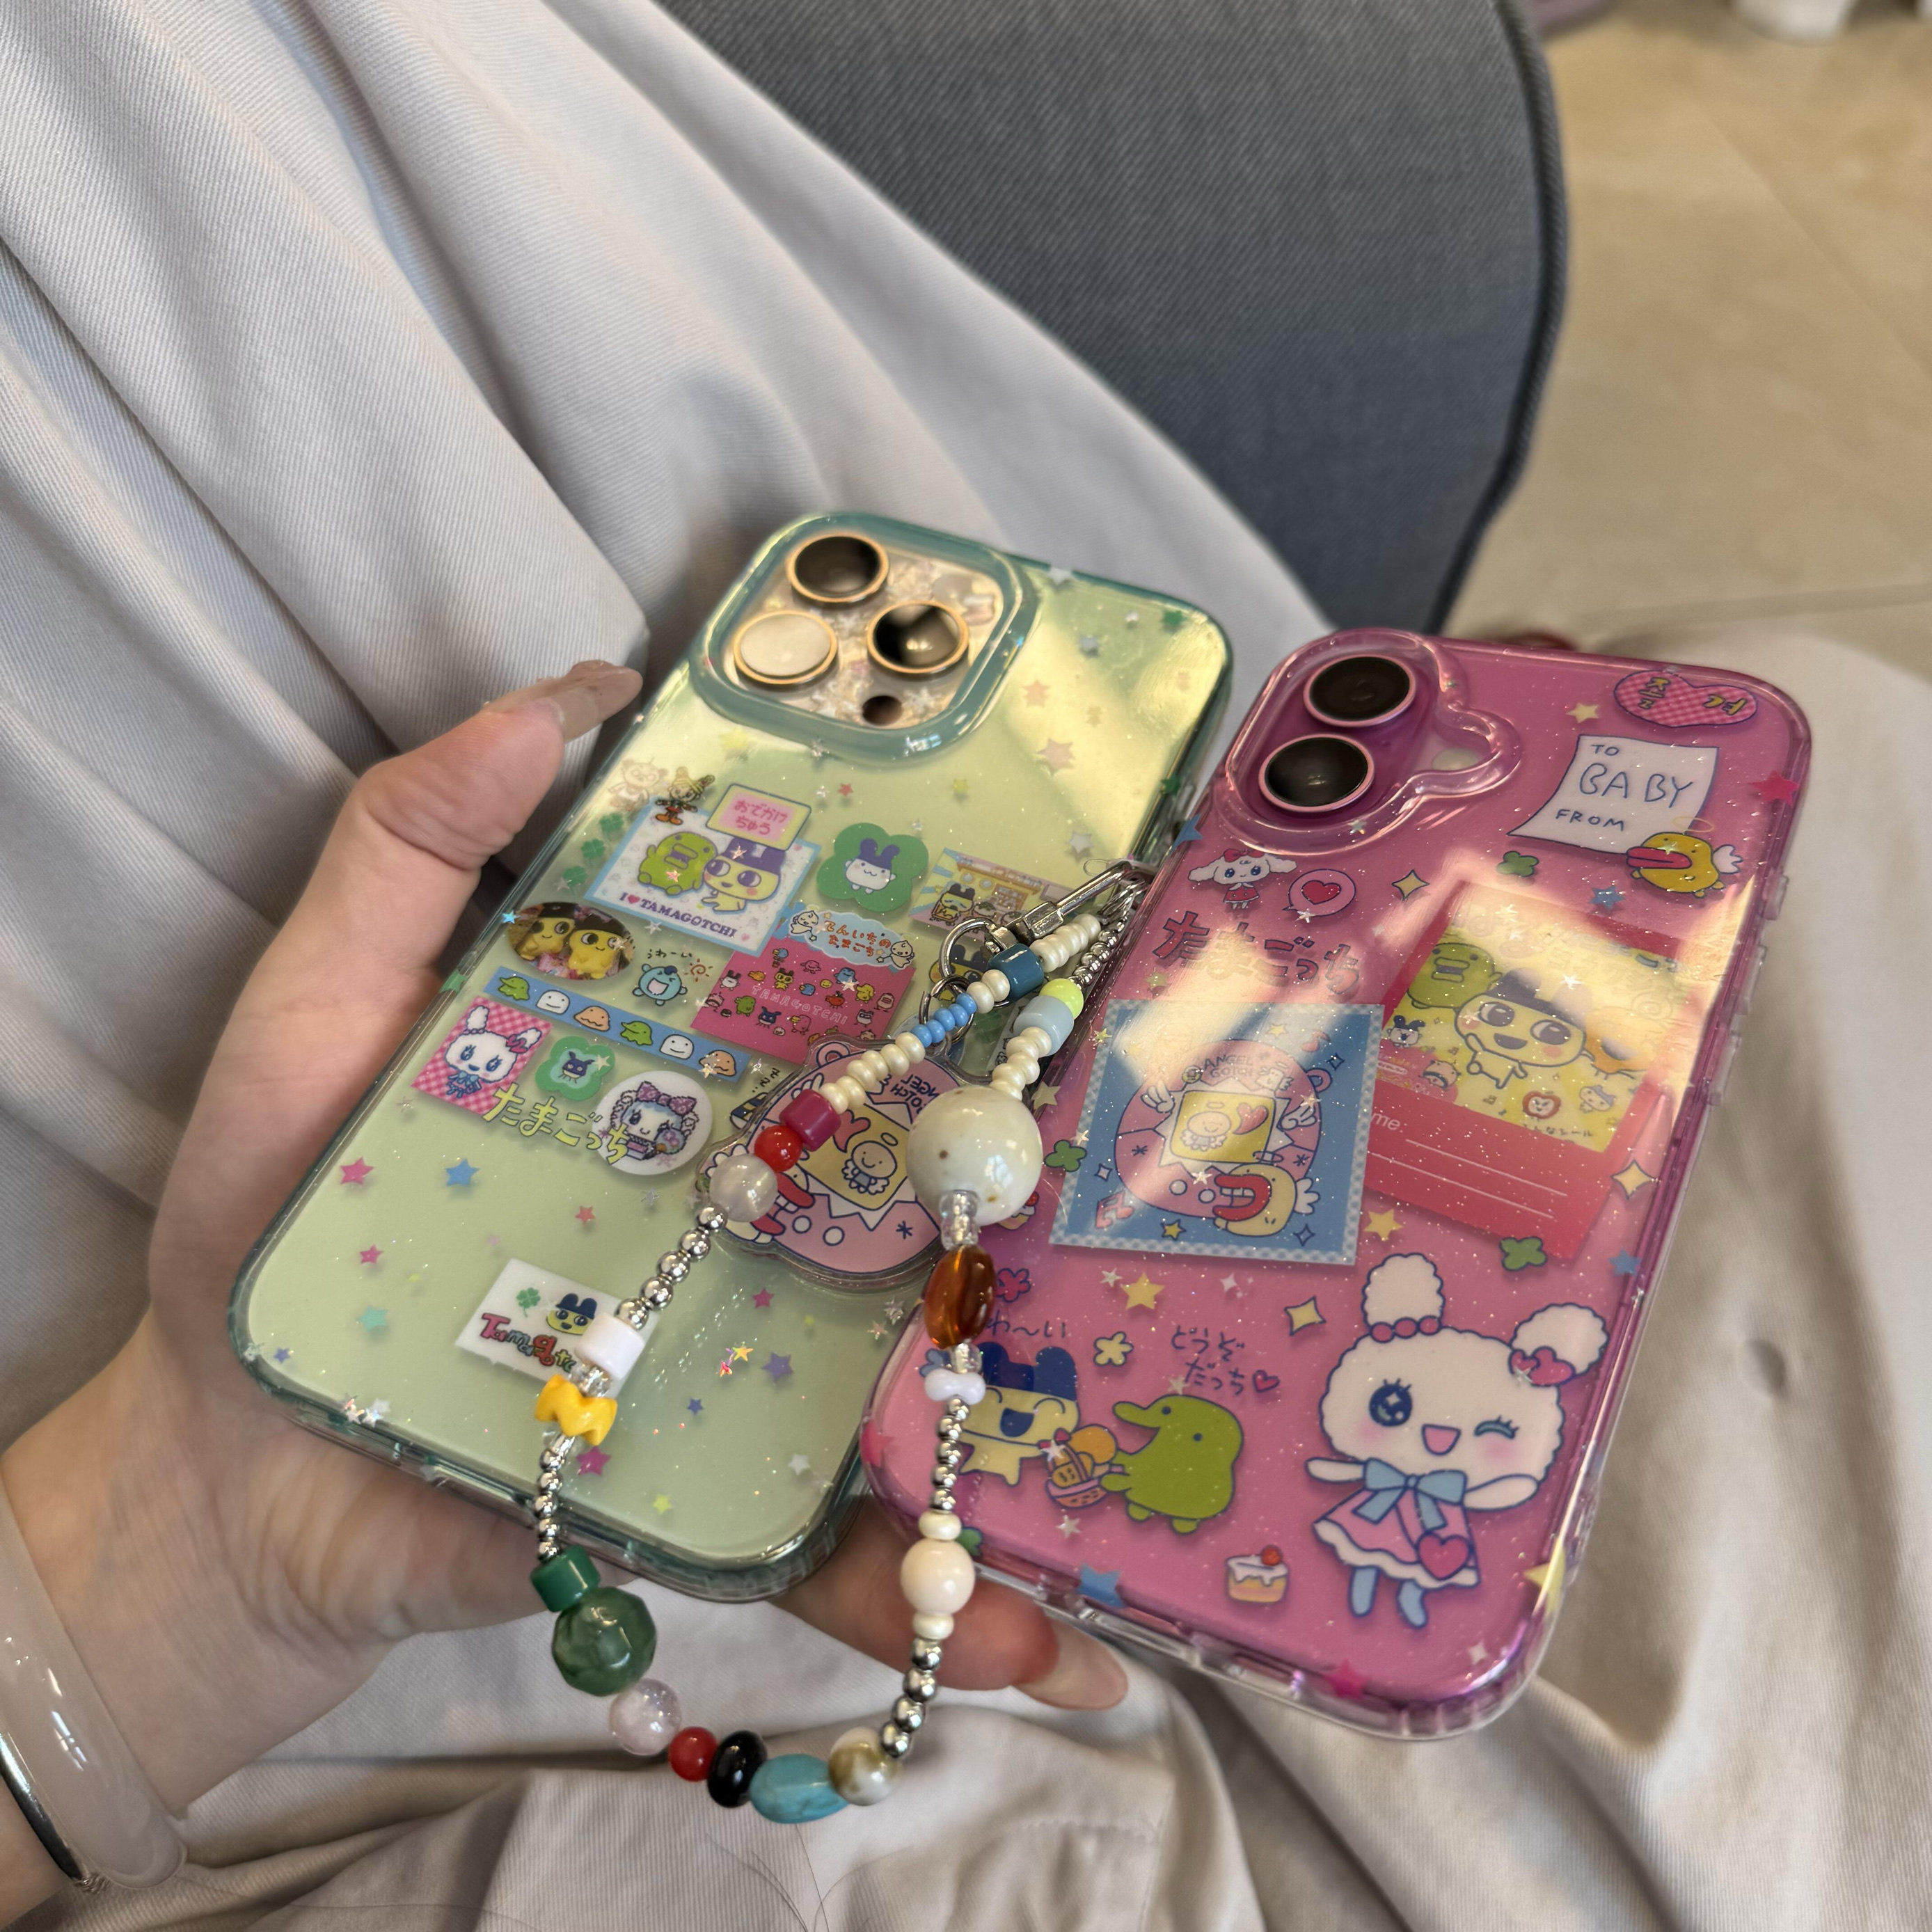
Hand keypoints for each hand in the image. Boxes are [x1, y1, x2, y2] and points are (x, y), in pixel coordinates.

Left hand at [0, 663, 1118, 1913]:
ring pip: (929, 1371)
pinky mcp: (726, 1501)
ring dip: (1052, 1410)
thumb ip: (419, 842)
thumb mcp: (323, 1004)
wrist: (227, 1485)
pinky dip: (934, 1600)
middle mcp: (753, 1204)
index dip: (959, 940)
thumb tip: (589, 691)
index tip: (1088, 888)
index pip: (848, 996)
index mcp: (693, 1078)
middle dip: (1062, 1170)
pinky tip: (1043, 1642)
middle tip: (1203, 1146)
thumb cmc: (271, 1221)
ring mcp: (752, 1357)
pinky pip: (845, 1549)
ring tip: (1181, 1418)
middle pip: (926, 1177)